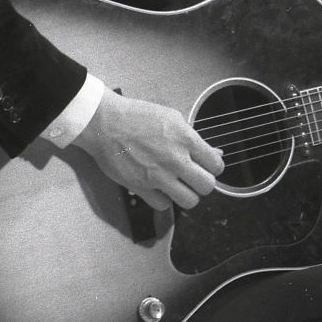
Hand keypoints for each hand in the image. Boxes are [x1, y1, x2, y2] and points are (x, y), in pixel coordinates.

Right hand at [72, 90, 224, 211]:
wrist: (105, 123)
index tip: (207, 167)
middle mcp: (175, 159)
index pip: (216, 165)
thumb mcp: (171, 117)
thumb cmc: (136, 116)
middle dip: (203, 183)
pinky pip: (164, 205)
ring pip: (189, 201)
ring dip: (186, 194)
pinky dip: (163, 199)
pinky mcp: (141, 187)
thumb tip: (213, 153)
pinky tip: (159, 188)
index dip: (213, 167)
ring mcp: (158, 175)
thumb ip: (192, 138)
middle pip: (207, 186)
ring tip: (178, 186)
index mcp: (185, 139)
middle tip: (193, 178)